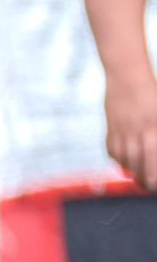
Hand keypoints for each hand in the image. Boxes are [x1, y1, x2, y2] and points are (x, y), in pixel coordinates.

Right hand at [108, 76, 156, 190]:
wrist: (127, 76)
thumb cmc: (153, 95)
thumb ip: (156, 139)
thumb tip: (154, 154)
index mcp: (154, 133)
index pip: (154, 170)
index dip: (155, 182)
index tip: (156, 186)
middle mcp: (137, 137)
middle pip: (140, 172)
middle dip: (147, 183)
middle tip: (151, 185)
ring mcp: (121, 135)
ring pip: (126, 164)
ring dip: (134, 172)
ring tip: (141, 174)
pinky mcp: (110, 131)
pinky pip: (114, 153)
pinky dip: (120, 159)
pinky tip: (128, 158)